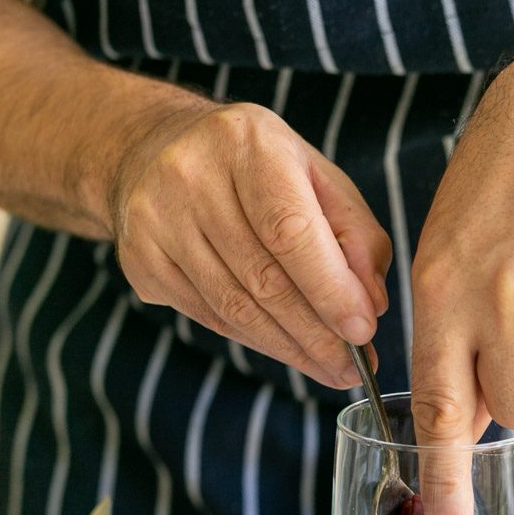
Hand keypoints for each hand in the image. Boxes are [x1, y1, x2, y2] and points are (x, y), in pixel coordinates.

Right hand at [109, 102, 391, 387]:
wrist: (150, 149)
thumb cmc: (255, 167)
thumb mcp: (315, 176)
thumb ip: (356, 233)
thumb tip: (372, 303)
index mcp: (248, 144)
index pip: (290, 231)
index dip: (330, 290)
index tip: (362, 333)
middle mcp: (192, 178)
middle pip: (263, 279)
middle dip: (316, 335)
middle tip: (353, 369)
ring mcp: (157, 222)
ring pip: (234, 308)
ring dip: (290, 349)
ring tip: (330, 369)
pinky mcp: (141, 261)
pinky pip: (210, 318)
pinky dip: (257, 341)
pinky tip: (289, 352)